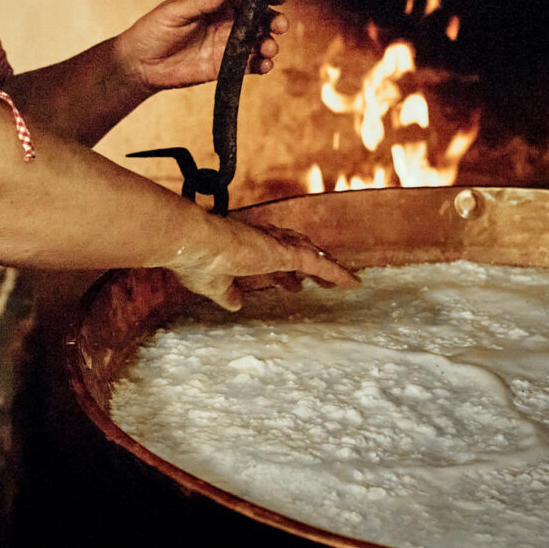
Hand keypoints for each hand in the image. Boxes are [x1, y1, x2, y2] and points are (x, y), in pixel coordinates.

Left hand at [115, 0, 288, 93]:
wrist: (140, 64)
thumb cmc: (153, 30)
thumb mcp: (174, 11)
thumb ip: (201, 2)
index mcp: (216, 3)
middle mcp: (226, 22)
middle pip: (258, 18)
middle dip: (273, 20)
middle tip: (279, 25)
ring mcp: (227, 45)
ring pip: (258, 41)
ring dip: (269, 44)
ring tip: (268, 48)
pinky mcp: (225, 67)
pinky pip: (250, 64)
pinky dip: (261, 64)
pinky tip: (264, 65)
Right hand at [165, 216, 360, 310]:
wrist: (195, 244)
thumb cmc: (197, 262)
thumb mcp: (214, 285)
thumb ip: (227, 294)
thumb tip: (236, 305)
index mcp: (247, 249)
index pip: (274, 258)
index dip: (286, 273)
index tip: (292, 285)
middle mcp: (265, 242)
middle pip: (297, 252)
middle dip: (310, 267)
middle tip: (321, 283)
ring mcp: (277, 246)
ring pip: (313, 256)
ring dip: (329, 269)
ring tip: (346, 282)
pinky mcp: (286, 253)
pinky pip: (320, 264)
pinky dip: (338, 273)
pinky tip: (353, 284)